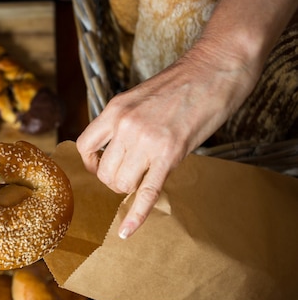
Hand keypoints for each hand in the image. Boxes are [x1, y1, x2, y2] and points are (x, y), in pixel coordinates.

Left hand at [76, 49, 250, 238]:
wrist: (215, 68)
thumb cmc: (180, 83)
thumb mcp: (138, 97)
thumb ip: (122, 123)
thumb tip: (114, 150)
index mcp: (114, 109)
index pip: (84, 146)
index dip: (92, 163)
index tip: (103, 166)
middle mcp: (125, 126)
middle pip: (104, 172)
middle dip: (114, 179)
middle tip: (131, 174)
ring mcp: (146, 141)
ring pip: (122, 184)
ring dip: (130, 188)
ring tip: (145, 177)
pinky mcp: (170, 154)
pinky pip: (147, 193)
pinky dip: (136, 215)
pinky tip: (127, 231)